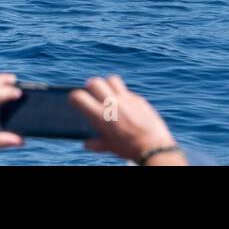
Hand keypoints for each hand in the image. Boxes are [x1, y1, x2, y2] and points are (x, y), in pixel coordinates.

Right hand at [70, 75, 186, 164]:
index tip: (76, 100)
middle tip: (92, 93)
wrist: (153, 147)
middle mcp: (112, 104)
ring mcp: (126, 99)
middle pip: (94, 82)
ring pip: (112, 79)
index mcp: (101, 116)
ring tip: (108, 93)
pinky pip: (127, 90)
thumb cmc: (130, 149)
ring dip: (107, 84)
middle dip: (91, 86)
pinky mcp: (138, 99)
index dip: (74, 97)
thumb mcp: (110, 147)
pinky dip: (123, 94)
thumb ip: (96, 143)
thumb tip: (87, 143)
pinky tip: (125, 104)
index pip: (79, 97)